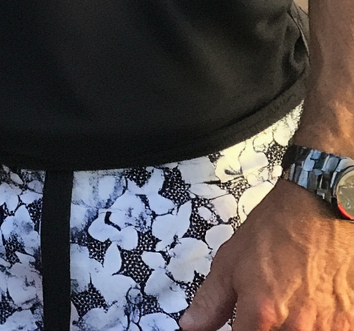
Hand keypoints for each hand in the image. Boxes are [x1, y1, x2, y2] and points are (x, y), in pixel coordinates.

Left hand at [180, 177, 353, 330]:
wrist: (321, 209)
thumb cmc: (278, 229)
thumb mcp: (231, 260)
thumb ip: (210, 301)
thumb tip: (190, 327)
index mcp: (262, 312)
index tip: (242, 325)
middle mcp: (296, 327)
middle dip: (265, 327)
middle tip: (270, 308)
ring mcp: (326, 329)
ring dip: (293, 326)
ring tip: (294, 302)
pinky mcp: (349, 326)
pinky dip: (317, 324)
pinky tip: (312, 306)